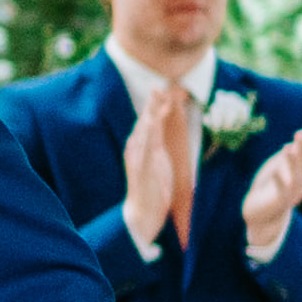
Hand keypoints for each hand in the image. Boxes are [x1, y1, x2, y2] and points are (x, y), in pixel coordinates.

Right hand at [121, 70, 193, 250]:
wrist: (141, 215)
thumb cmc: (151, 191)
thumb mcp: (158, 166)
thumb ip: (159, 150)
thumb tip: (164, 138)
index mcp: (141, 148)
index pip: (149, 123)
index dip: (156, 107)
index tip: (165, 91)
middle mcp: (136, 150)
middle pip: (145, 121)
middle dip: (153, 103)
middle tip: (160, 85)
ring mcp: (138, 157)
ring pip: (145, 129)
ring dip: (152, 111)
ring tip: (159, 95)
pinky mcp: (143, 166)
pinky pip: (147, 144)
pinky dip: (152, 129)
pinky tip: (156, 118)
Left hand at [237, 124, 301, 254]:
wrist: (262, 214)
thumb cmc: (273, 185)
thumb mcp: (284, 165)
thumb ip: (295, 150)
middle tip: (301, 132)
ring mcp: (292, 193)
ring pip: (295, 177)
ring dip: (293, 163)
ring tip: (289, 148)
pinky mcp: (279, 202)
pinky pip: (281, 191)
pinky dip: (279, 181)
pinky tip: (276, 172)